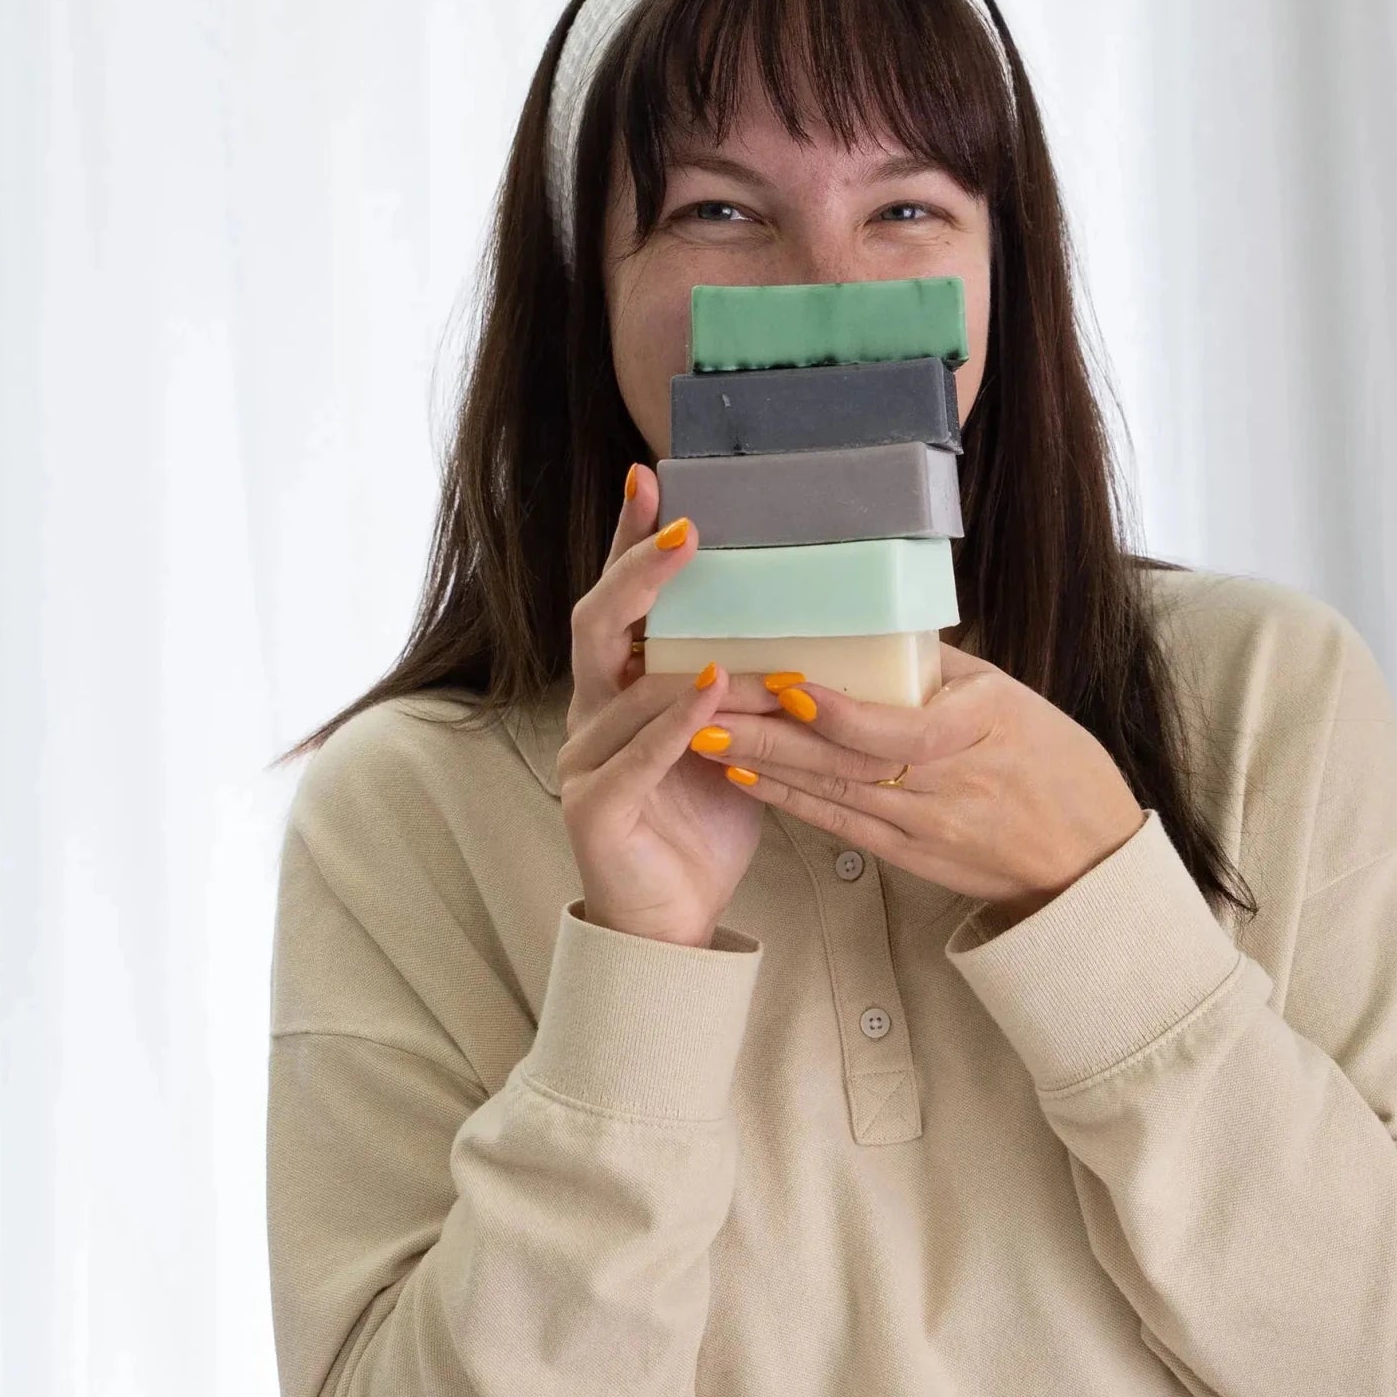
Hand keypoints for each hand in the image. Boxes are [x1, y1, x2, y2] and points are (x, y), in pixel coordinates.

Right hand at [557, 465, 780, 947]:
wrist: (674, 920)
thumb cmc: (704, 823)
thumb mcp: (736, 739)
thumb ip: (748, 685)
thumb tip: (813, 626)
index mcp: (619, 687)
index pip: (620, 600)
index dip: (629, 539)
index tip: (651, 477)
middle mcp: (589, 711)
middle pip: (597, 622)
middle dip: (640, 571)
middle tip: (687, 531)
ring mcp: (583, 758)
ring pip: (624, 690)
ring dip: (687, 662)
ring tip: (735, 637)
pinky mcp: (595, 808)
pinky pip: (632, 755)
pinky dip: (672, 722)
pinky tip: (708, 690)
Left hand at [685, 641, 1147, 927]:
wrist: (1087, 855)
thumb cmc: (1053, 762)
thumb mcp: (1007, 698)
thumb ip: (937, 670)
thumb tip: (871, 631)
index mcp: (977, 732)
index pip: (895, 729)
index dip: (835, 712)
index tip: (784, 686)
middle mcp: (945, 785)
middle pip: (844, 762)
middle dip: (770, 738)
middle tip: (706, 711)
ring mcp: (924, 827)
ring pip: (831, 795)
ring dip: (764, 768)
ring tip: (704, 739)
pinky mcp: (909, 856)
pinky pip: (839, 825)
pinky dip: (790, 802)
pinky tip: (745, 779)